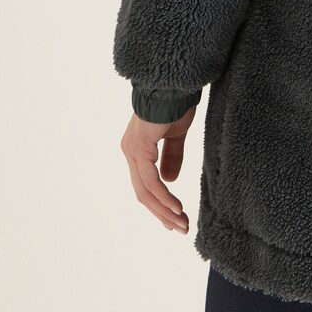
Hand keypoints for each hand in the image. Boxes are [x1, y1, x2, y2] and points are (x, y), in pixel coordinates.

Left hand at [121, 104, 196, 233]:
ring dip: (164, 210)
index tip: (176, 218)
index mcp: (138, 148)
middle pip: (143, 193)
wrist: (173, 83)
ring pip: (146, 191)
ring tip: (181, 223)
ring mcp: (132, 150)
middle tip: (181, 228)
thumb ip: (172, 155)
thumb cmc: (175, 102)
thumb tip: (170, 180)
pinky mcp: (140, 148)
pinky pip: (151, 181)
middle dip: (163, 213)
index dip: (160, 204)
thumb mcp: (176, 134)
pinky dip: (164, 197)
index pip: (146, 185)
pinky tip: (176, 207)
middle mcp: (130, 151)